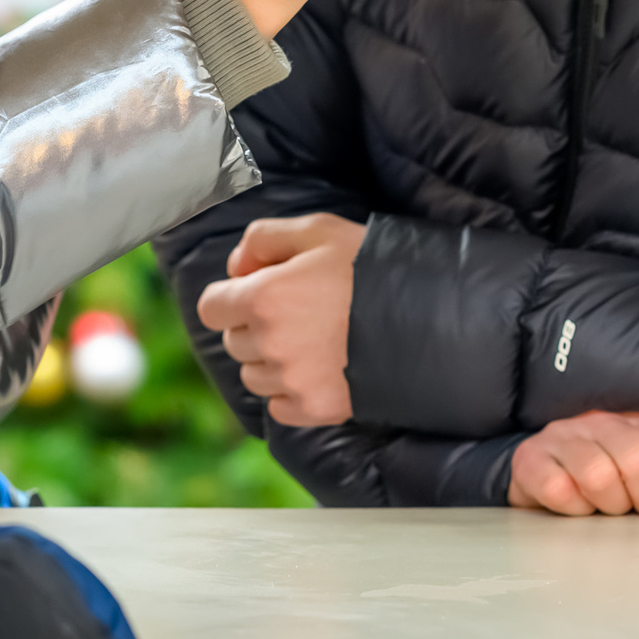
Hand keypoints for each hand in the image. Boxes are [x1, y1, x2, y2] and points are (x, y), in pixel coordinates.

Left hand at [193, 213, 366, 426]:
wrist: (428, 315)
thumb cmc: (371, 265)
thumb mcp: (318, 229)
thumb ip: (264, 238)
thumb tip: (235, 266)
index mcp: (263, 297)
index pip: (211, 307)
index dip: (229, 297)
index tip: (255, 292)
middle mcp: (269, 343)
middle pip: (234, 341)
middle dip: (254, 326)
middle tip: (296, 312)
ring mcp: (292, 380)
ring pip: (253, 376)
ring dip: (270, 361)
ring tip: (310, 341)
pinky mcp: (316, 409)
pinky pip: (279, 407)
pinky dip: (290, 392)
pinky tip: (318, 370)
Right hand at [507, 412, 638, 515]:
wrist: (545, 475)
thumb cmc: (615, 481)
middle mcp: (606, 421)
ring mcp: (565, 436)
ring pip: (598, 475)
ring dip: (608, 507)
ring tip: (607, 509)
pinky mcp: (531, 459)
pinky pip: (557, 488)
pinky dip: (571, 508)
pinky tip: (576, 507)